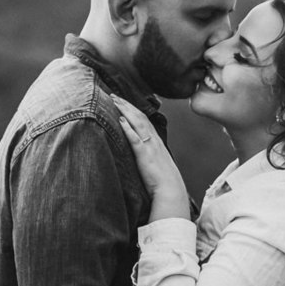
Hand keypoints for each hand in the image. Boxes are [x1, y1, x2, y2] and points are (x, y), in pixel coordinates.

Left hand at [113, 97, 189, 218]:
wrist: (171, 190)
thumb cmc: (164, 181)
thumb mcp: (157, 164)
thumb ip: (150, 155)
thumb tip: (142, 152)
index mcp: (156, 142)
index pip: (144, 120)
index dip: (133, 109)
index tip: (123, 101)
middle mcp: (154, 140)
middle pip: (140, 116)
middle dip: (126, 104)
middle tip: (114, 95)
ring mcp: (150, 147)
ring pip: (137, 123)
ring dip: (125, 110)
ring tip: (114, 101)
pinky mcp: (144, 155)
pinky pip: (135, 139)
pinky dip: (128, 128)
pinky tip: (120, 120)